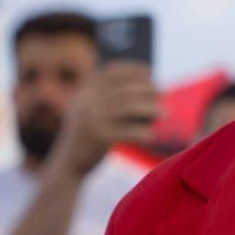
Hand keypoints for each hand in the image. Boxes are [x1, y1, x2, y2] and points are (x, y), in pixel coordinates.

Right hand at [48, 62, 158, 178]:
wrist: (67, 164)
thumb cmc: (88, 132)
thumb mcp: (91, 106)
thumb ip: (110, 91)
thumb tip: (148, 74)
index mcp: (86, 89)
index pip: (115, 71)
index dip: (135, 69)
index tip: (151, 72)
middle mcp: (87, 99)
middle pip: (126, 89)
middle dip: (149, 89)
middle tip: (163, 93)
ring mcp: (92, 117)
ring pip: (130, 107)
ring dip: (152, 109)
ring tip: (166, 113)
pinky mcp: (99, 137)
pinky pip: (128, 131)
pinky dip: (143, 132)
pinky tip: (152, 135)